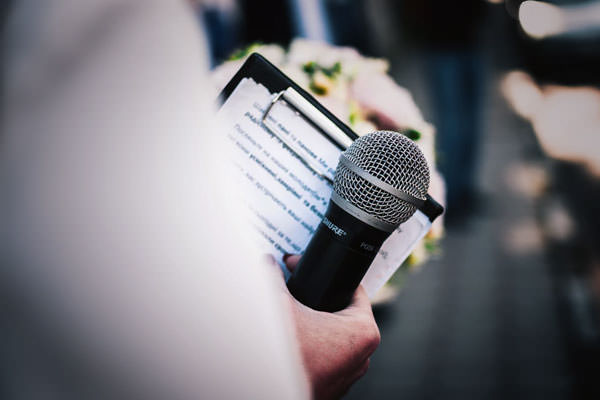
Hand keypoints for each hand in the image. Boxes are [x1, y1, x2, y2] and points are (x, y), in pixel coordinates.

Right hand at [269, 254, 380, 399]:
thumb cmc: (287, 355)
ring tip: (296, 312)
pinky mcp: (333, 385)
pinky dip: (315, 345)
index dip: (330, 275)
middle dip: (321, 298)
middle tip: (300, 288)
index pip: (355, 290)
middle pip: (344, 312)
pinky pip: (328, 356)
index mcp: (363, 332)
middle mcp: (363, 354)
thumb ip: (276, 278)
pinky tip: (296, 337)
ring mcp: (348, 373)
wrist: (270, 391)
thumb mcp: (281, 306)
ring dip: (317, 323)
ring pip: (335, 336)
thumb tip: (269, 263)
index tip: (313, 272)